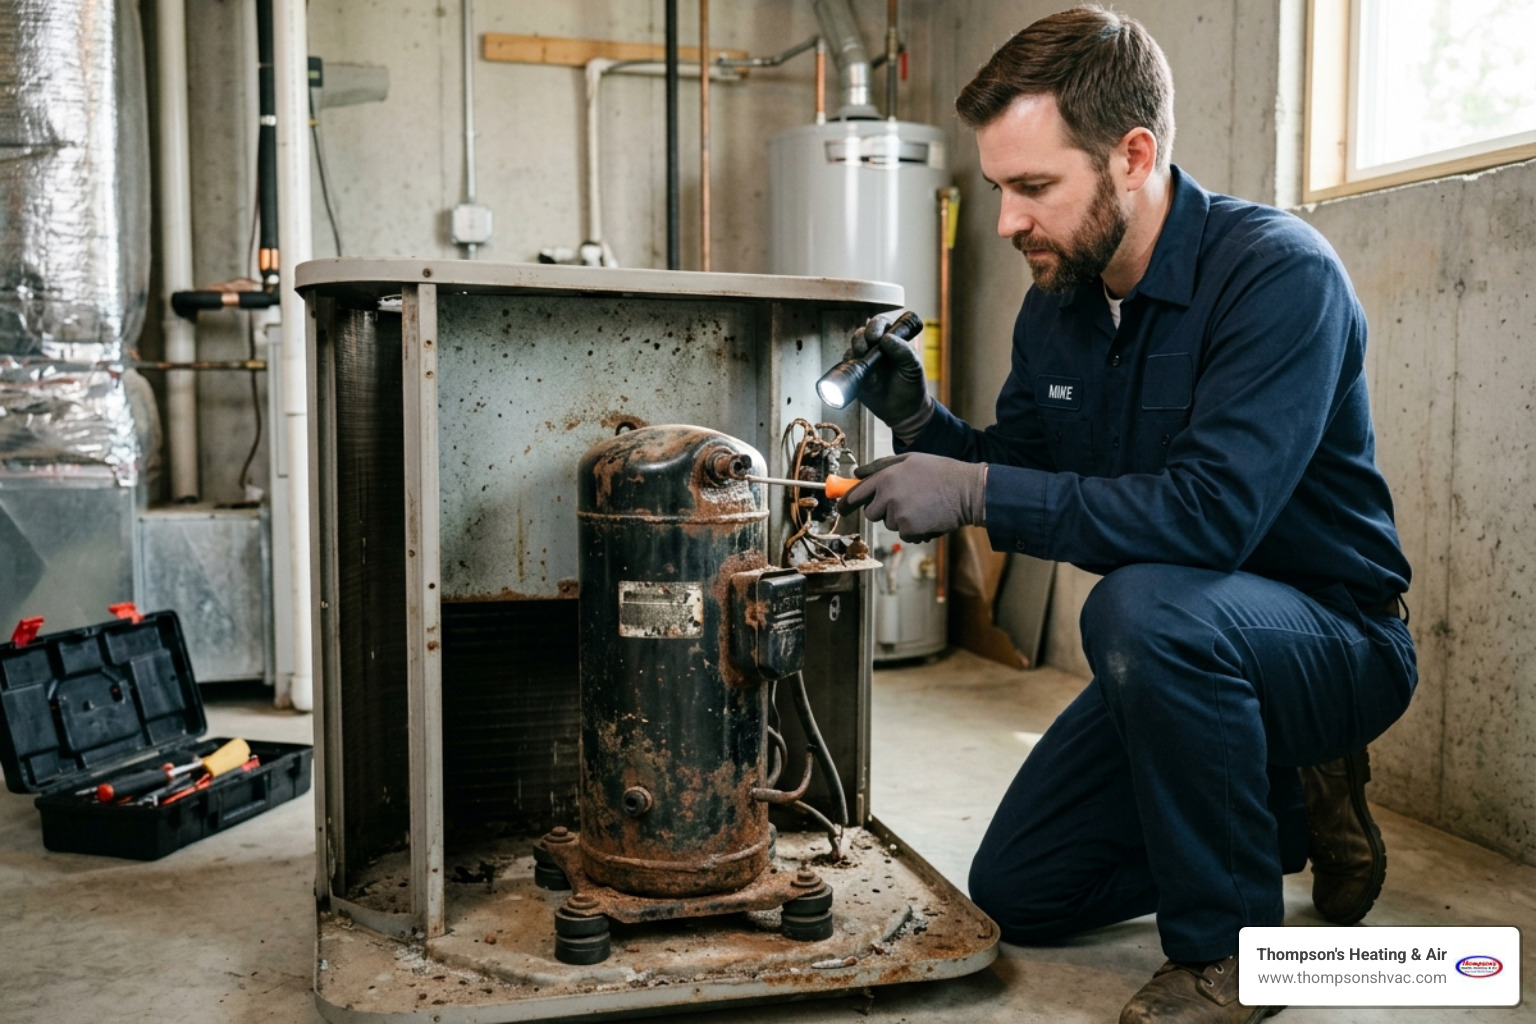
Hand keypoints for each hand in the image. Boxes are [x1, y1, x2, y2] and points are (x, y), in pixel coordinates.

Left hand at [837, 453, 986, 541]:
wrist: (967, 491)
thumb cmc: (940, 472)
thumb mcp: (909, 459)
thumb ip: (881, 466)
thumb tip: (857, 473)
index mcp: (886, 477)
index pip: (856, 494)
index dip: (845, 503)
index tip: (841, 509)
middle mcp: (888, 496)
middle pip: (871, 513)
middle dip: (881, 510)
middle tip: (902, 502)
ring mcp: (898, 515)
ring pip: (889, 524)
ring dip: (900, 519)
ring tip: (921, 506)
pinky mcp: (910, 530)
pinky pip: (904, 534)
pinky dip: (914, 530)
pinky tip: (927, 517)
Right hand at [849, 312, 932, 436]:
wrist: (904, 413)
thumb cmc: (912, 386)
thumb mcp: (913, 367)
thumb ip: (904, 351)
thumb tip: (886, 338)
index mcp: (892, 341)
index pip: (881, 324)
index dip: (875, 325)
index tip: (876, 336)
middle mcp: (876, 348)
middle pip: (862, 333)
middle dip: (860, 338)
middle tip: (864, 348)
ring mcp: (865, 361)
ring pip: (852, 348)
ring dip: (854, 351)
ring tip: (863, 362)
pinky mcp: (856, 376)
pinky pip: (847, 367)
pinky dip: (850, 369)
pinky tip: (863, 378)